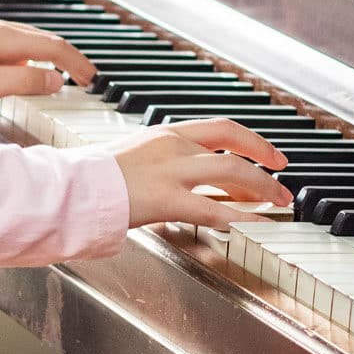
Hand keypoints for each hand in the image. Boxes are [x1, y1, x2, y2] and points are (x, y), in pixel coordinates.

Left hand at [0, 18, 96, 110]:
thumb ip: (23, 83)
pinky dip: (30, 58)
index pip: (52, 47)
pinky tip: (26, 72)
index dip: (76, 63)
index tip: (91, 78)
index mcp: (2, 37)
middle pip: (44, 40)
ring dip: (50, 57)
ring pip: (29, 41)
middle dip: (68, 58)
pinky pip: (12, 46)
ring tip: (62, 76)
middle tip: (85, 77)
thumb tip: (56, 82)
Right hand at [101, 118, 293, 227]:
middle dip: (266, 164)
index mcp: (165, 133)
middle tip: (283, 183)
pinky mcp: (166, 198)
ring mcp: (170, 171)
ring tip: (277, 203)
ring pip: (232, 171)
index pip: (221, 128)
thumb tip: (186, 178)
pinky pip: (214, 207)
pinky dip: (240, 216)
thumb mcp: (134, 156)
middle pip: (234, 147)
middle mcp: (172, 146)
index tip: (271, 155)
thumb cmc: (94, 177)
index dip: (253, 141)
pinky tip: (255, 225)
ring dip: (262, 187)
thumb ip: (163, 162)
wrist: (71, 188)